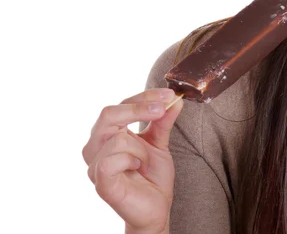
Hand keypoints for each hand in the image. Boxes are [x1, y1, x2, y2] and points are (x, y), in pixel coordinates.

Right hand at [82, 88, 183, 233]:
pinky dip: (130, 160)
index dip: (145, 96)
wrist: (156, 207)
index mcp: (108, 134)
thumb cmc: (152, 176)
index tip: (169, 94)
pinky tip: (136, 168)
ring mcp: (95, 165)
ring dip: (140, 148)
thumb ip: (163, 121)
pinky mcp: (101, 182)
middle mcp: (96, 147)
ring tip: (145, 161)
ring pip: (116, 137)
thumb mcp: (160, 142)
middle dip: (139, 108)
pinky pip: (111, 160)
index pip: (121, 105)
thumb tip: (175, 99)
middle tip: (162, 109)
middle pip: (109, 113)